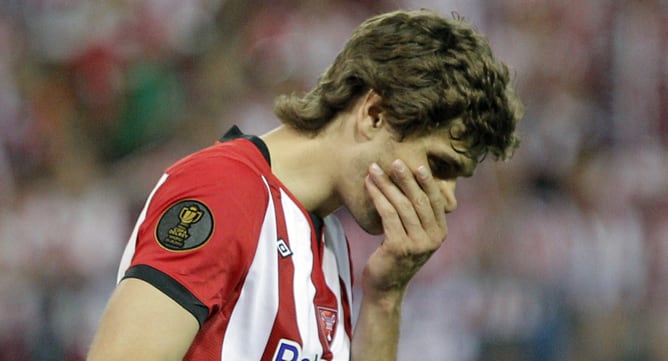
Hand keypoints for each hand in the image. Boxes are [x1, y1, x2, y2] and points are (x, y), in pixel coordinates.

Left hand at [362, 159, 447, 296]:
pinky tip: (368, 186)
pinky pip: (388, 215)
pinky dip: (378, 196)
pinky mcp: (400, 247)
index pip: (435, 201)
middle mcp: (433, 238)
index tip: (416, 164)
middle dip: (406, 179)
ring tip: (374, 170)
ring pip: (402, 205)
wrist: (385, 287)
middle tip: (394, 161)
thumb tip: (416, 185)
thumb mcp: (413, 236)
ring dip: (387, 184)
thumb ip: (419, 217)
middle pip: (419, 200)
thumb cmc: (395, 257)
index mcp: (440, 233)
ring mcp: (418, 244)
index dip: (426, 181)